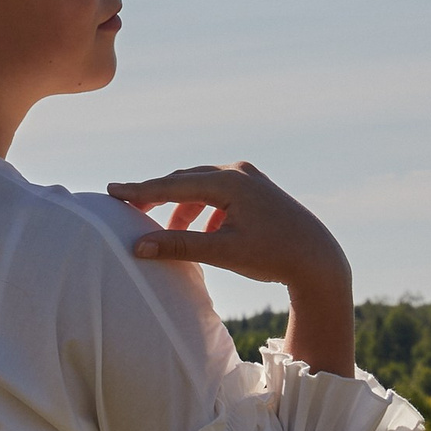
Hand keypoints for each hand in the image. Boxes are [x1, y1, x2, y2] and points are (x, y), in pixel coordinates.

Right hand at [107, 160, 354, 375]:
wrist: (319, 259)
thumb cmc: (274, 255)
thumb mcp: (223, 252)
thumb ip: (180, 246)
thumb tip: (138, 247)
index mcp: (229, 182)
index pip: (174, 185)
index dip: (140, 190)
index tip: (112, 191)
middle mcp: (239, 172)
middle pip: (185, 180)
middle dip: (158, 194)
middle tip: (129, 208)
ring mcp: (250, 178)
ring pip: (202, 186)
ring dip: (182, 205)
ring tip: (170, 229)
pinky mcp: (258, 189)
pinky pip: (219, 193)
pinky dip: (203, 208)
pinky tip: (203, 231)